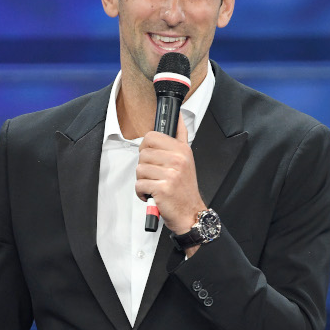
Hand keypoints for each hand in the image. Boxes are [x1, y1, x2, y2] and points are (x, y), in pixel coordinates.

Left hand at [135, 114, 205, 234]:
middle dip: (144, 167)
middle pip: (143, 154)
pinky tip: (152, 194)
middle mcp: (178, 160)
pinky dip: (141, 192)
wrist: (190, 213)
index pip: (152, 136)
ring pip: (140, 169)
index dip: (146, 147)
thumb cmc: (184, 189)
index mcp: (182, 150)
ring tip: (154, 185)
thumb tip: (178, 116)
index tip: (151, 157)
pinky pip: (139, 184)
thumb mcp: (187, 159)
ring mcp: (171, 175)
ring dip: (143, 180)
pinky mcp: (162, 189)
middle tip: (154, 175)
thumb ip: (181, 137)